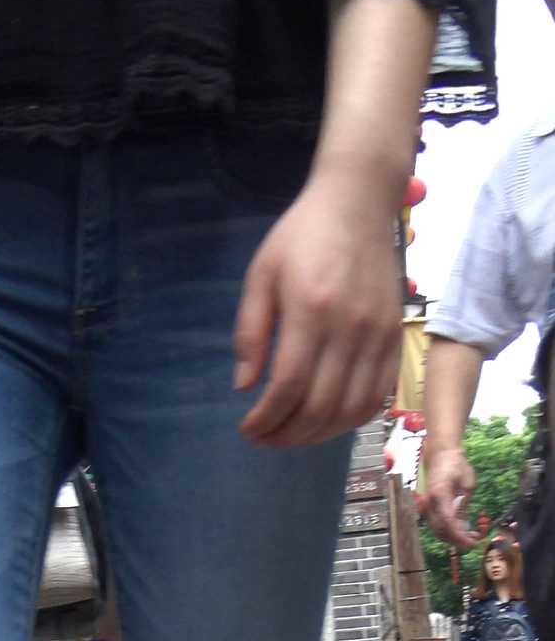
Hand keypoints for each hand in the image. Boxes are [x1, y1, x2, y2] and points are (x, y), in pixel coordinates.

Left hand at [234, 165, 402, 449]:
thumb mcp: (261, 275)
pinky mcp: (395, 338)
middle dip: (287, 434)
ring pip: (351, 410)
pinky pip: (377, 397)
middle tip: (265, 438)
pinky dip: (350, 420)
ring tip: (292, 434)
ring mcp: (379, 335)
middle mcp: (350, 327)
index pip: (288, 386)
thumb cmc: (302, 236)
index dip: (266, 418)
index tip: (248, 427)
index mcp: (311, 310)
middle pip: (320, 406)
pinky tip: (327, 421)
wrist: (358, 202)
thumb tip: (245, 387)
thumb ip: (250, 333)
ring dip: (318, 435)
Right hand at [425, 447, 477, 550]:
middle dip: (457, 540)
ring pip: (437, 530)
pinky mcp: (428, 508)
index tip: (473, 542)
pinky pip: (436, 524)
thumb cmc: (456, 464)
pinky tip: (461, 529)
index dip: (460, 536)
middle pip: (440, 531)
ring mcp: (426, 506)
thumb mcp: (468, 483)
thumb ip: (464, 504)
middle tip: (474, 542)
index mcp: (439, 495)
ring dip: (452, 537)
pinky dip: (448, 530)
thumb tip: (463, 523)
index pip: (448, 522)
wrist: (439, 454)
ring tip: (470, 536)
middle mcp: (429, 503)